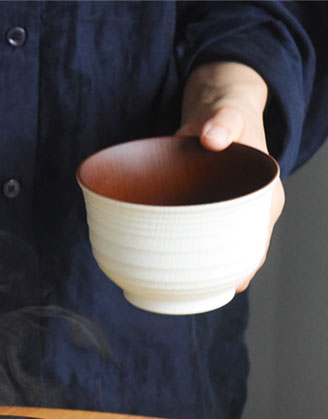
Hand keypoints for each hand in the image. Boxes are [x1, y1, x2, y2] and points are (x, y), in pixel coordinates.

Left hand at [177, 62, 282, 290]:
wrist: (218, 109)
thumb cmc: (225, 114)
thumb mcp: (228, 112)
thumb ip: (223, 120)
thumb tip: (212, 136)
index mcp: (263, 193)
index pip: (259, 237)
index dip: (248, 262)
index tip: (234, 284)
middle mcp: (249, 209)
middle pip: (240, 251)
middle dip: (224, 273)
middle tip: (199, 292)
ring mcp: (227, 213)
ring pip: (220, 249)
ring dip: (205, 269)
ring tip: (185, 291)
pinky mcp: (207, 213)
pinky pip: (201, 238)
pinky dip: (189, 253)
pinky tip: (172, 273)